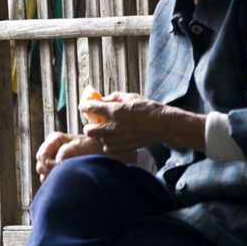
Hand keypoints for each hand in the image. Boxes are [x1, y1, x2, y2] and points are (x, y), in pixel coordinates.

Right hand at [35, 133, 103, 180]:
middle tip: (64, 173)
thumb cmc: (95, 151)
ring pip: (43, 172)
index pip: (41, 155)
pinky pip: (49, 177)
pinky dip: (55, 180)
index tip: (58, 169)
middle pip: (40, 165)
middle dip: (50, 171)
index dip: (47, 164)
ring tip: (68, 175)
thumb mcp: (78, 148)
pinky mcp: (57, 169)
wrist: (105, 158)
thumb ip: (62, 154)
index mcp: (54, 139)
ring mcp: (53, 159)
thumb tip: (53, 165)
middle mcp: (52, 149)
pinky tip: (67, 179)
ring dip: (53, 176)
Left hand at [81, 91, 205, 152]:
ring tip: (106, 131)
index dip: (84, 106)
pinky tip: (114, 138)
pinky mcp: (123, 147)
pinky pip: (108, 148)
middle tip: (93, 124)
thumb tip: (101, 100)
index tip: (83, 106)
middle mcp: (114, 126)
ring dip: (100, 135)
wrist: (163, 125)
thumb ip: (114, 97)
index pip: (91, 108)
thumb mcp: (131, 97)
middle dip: (89, 126)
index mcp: (115, 110)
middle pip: (89, 130)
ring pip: (98, 140)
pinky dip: (108, 144)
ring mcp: (118, 138)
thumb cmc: (148, 108)